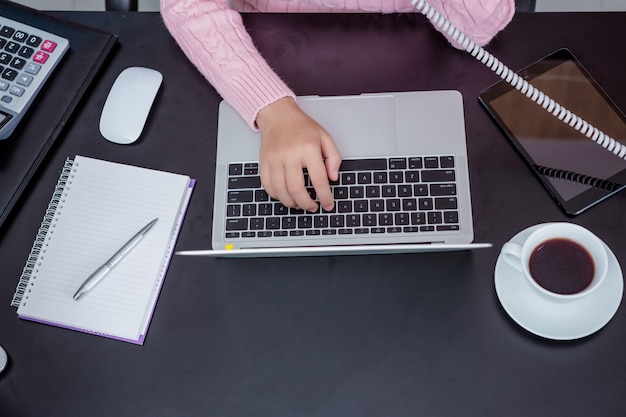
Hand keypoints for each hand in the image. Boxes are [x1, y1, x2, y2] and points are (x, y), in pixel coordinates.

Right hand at [256, 97, 341, 211]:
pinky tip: (285, 196)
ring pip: (280, 191)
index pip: (319, 180)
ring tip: (299, 204)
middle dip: (307, 204)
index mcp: (308, 148)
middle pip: (297, 189)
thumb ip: (334, 158)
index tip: (328, 204)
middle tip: (313, 207)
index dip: (325, 197)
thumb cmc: (302, 126)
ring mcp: (274, 159)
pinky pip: (267, 186)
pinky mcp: (264, 162)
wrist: (278, 115)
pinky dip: (276, 195)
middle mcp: (290, 154)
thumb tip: (333, 178)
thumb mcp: (325, 137)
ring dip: (291, 203)